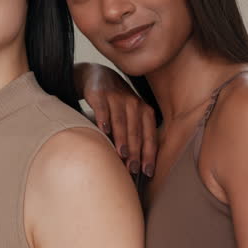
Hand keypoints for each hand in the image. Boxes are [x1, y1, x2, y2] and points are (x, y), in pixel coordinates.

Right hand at [74, 62, 156, 176]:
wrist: (98, 76)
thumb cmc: (117, 102)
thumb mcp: (131, 113)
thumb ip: (135, 133)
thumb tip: (136, 164)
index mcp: (144, 110)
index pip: (149, 135)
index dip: (149, 154)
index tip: (147, 172)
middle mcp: (133, 103)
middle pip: (136, 130)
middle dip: (135, 151)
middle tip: (133, 169)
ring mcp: (116, 97)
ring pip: (121, 121)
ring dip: (122, 138)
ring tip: (121, 154)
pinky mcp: (99, 94)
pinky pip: (102, 108)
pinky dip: (104, 119)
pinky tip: (103, 130)